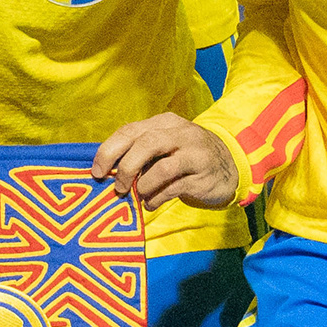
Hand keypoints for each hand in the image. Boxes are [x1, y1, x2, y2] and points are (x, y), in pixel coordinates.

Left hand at [92, 110, 240, 213]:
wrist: (230, 167)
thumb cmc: (186, 158)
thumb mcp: (165, 146)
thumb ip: (140, 152)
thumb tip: (107, 169)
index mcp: (165, 123)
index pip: (130, 130)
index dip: (109, 151)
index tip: (97, 171)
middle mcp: (180, 133)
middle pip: (146, 143)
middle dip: (126, 167)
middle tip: (117, 187)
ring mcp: (194, 153)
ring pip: (162, 167)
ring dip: (143, 185)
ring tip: (138, 195)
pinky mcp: (203, 176)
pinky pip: (174, 188)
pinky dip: (156, 199)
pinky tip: (151, 204)